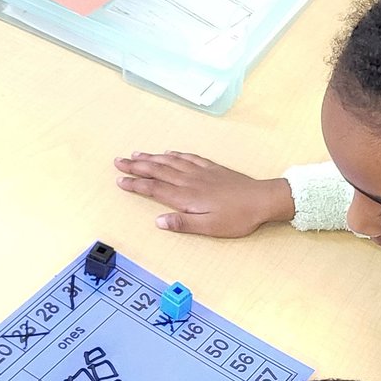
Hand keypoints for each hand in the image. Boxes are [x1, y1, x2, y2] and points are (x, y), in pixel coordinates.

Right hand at [114, 152, 294, 237]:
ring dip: (151, 157)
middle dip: (136, 166)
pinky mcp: (212, 168)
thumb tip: (158, 221)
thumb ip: (183, 223)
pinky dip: (175, 154)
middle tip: (118, 161)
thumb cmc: (237, 218)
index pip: (154, 189)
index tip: (120, 180)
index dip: (135, 184)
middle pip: (158, 170)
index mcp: (186, 196)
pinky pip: (188, 157)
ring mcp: (201, 172)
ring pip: (170, 162)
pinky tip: (168, 153)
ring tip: (135, 154)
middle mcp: (190, 181)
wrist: (262, 200)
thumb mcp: (209, 227)